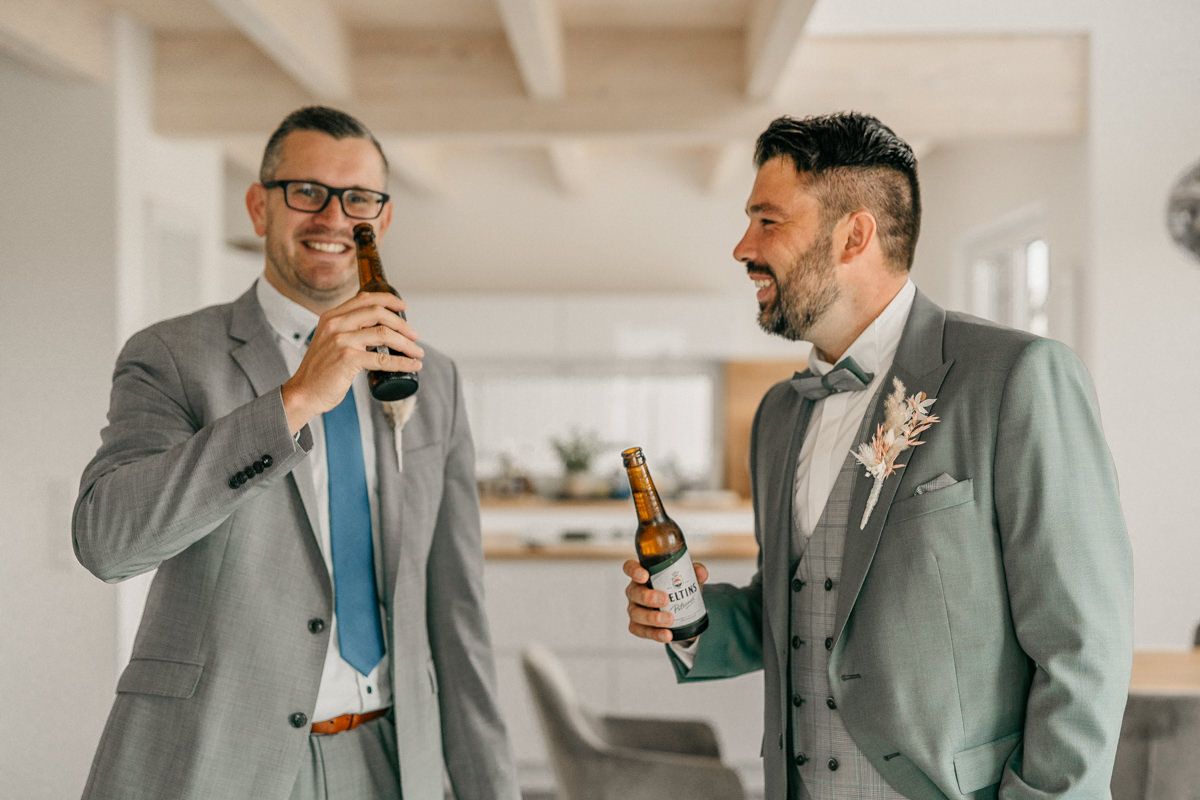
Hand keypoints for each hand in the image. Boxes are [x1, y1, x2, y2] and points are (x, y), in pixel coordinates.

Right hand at [281, 291, 423, 432]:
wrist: (304, 392)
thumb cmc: (320, 370)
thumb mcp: (330, 341)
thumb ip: (347, 330)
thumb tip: (378, 329)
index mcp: (331, 316)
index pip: (364, 299)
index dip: (388, 300)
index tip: (403, 307)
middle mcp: (335, 324)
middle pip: (378, 313)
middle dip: (402, 324)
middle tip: (414, 335)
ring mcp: (341, 341)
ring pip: (384, 334)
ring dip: (406, 344)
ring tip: (417, 351)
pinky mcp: (347, 359)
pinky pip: (383, 359)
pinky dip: (402, 362)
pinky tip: (412, 365)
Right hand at [623, 558, 708, 642]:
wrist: (680, 611)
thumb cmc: (676, 588)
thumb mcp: (687, 577)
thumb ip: (694, 571)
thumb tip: (701, 572)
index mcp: (643, 575)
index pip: (630, 568)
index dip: (634, 571)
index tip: (644, 576)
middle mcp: (635, 591)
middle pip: (634, 592)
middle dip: (648, 597)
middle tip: (666, 599)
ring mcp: (634, 609)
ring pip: (636, 613)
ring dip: (653, 617)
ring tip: (670, 620)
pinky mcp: (637, 626)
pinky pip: (642, 631)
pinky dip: (655, 634)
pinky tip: (667, 635)